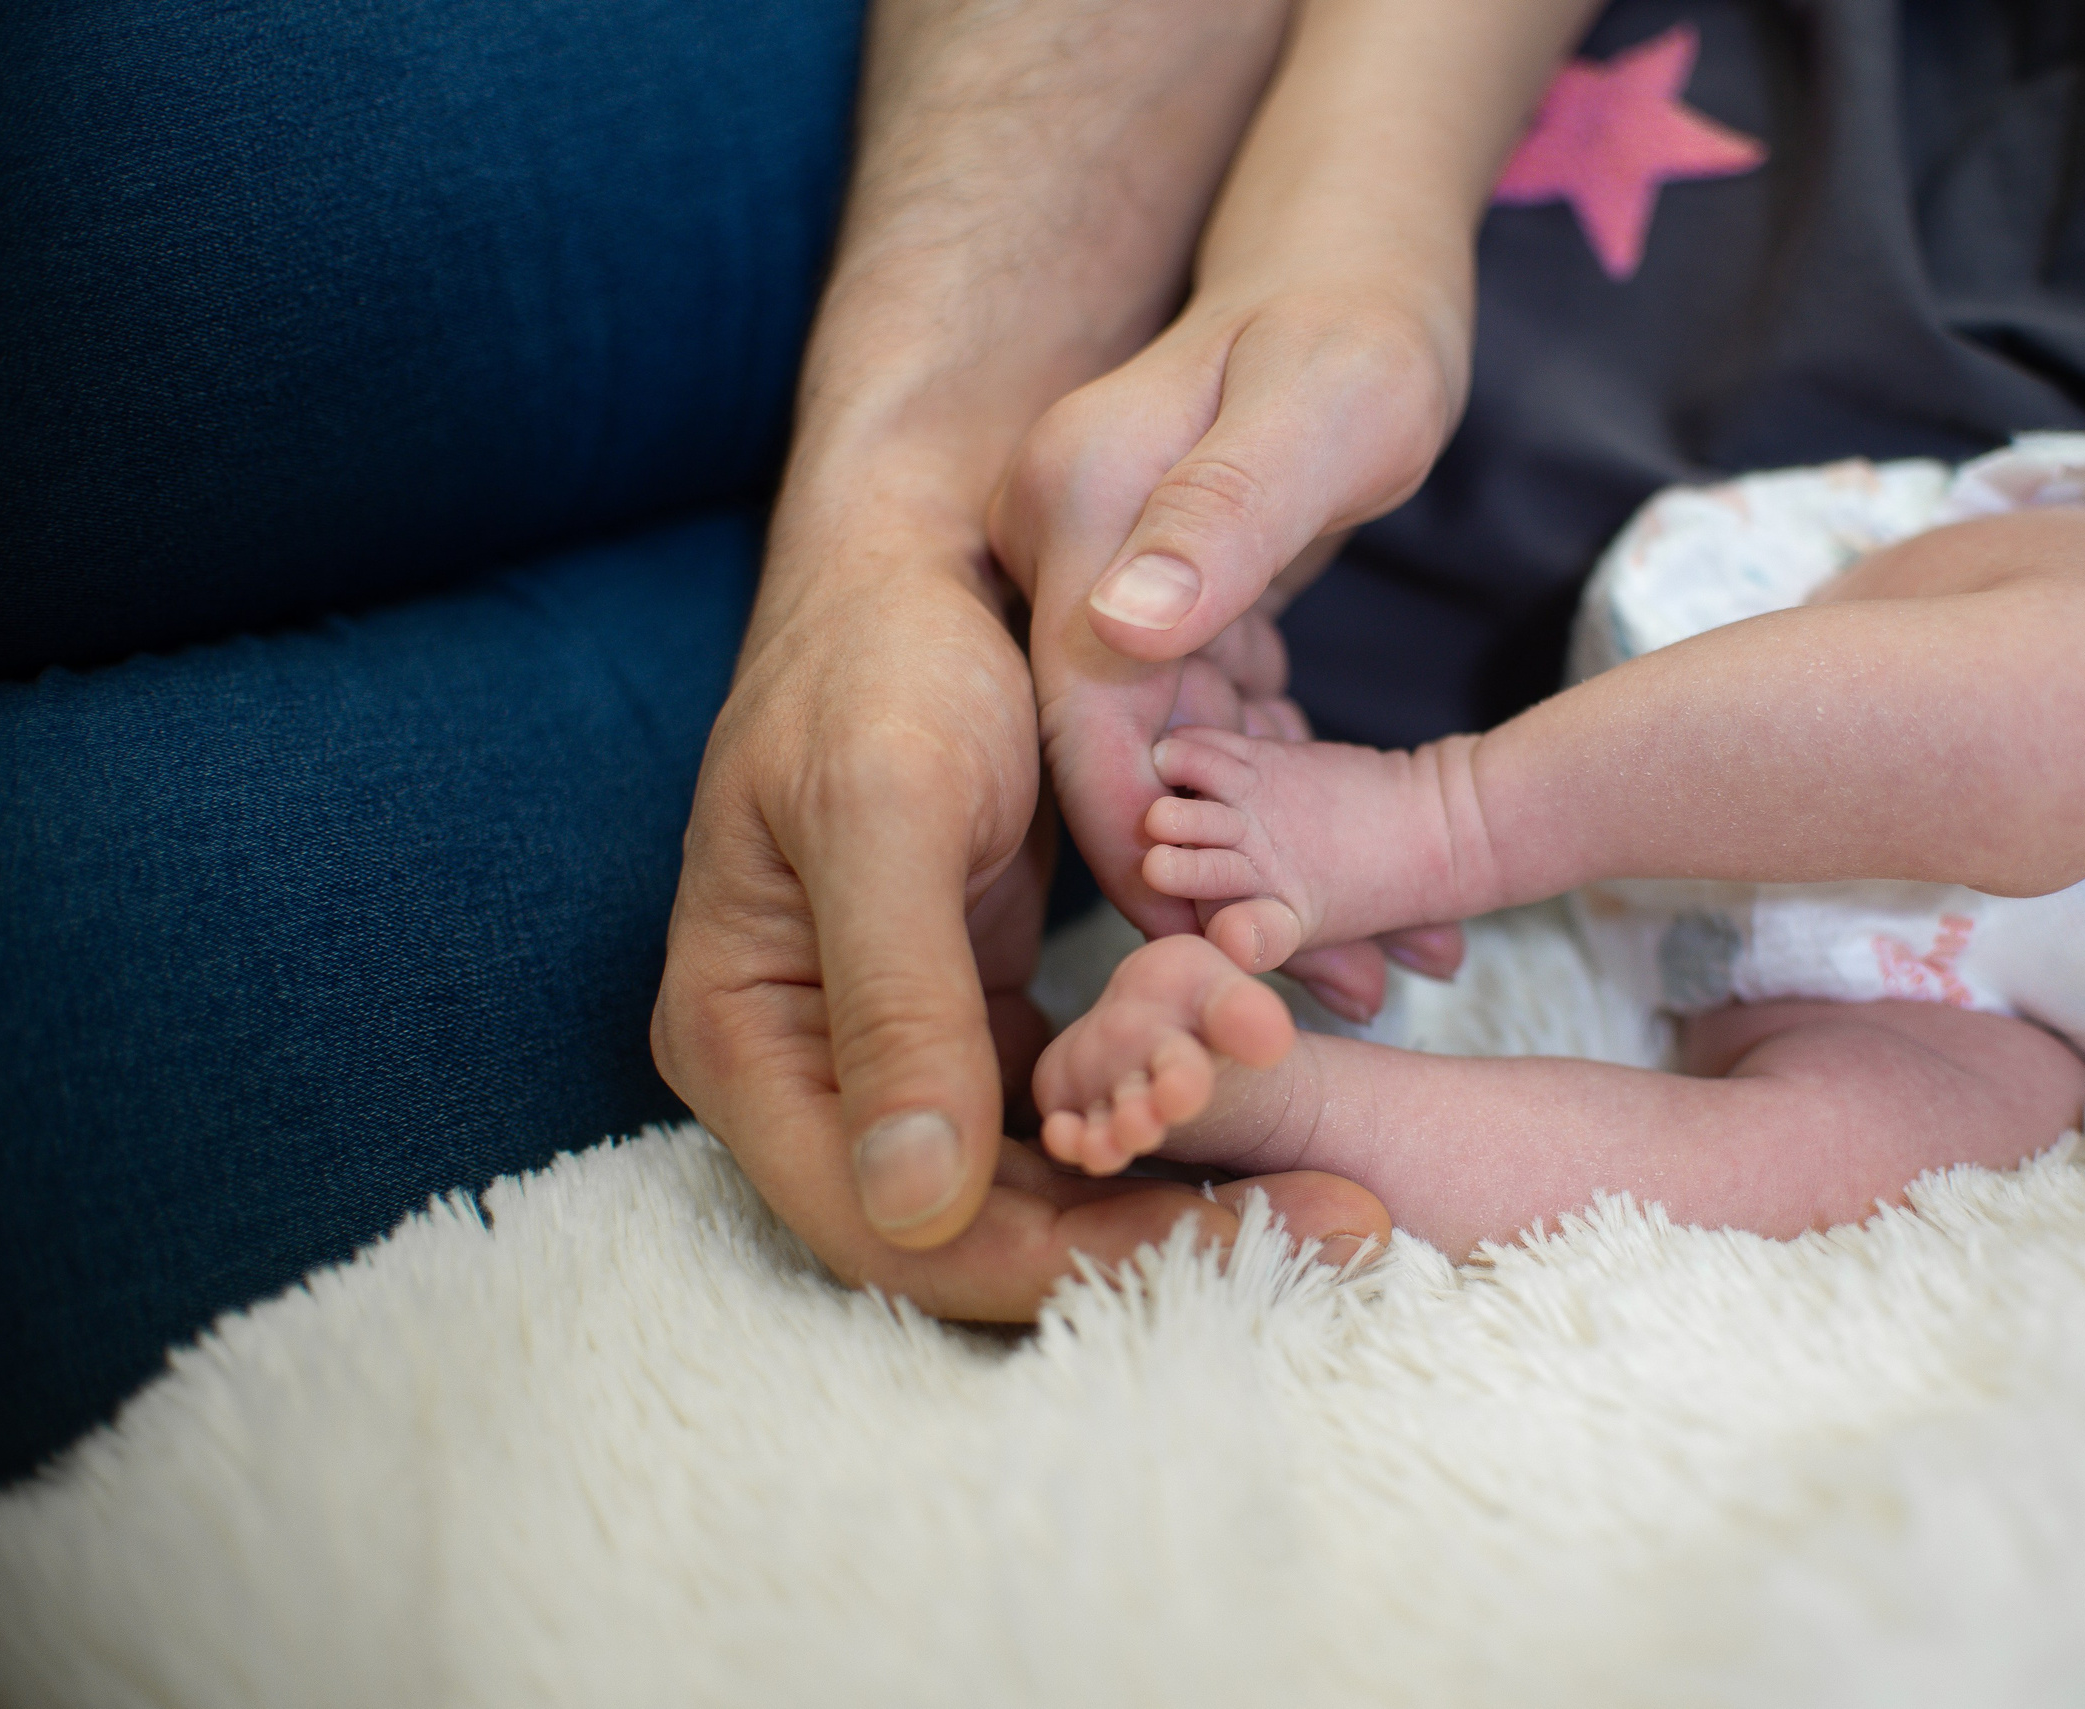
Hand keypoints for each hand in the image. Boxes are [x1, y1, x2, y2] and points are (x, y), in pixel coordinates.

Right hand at [652, 520, 1388, 1315]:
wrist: (931, 552)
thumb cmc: (886, 654)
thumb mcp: (888, 805)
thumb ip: (897, 1001)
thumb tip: (918, 1206)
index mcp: (745, 1042)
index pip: (896, 1228)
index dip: (1061, 1265)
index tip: (1229, 1254)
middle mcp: (816, 1071)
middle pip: (986, 1227)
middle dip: (1154, 1241)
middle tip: (1339, 1231)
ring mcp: (903, 1045)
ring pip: (1048, 1179)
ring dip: (1184, 1187)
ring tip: (1340, 1196)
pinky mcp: (979, 1008)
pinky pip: (1084, 1101)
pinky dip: (1179, 1108)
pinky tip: (1282, 1108)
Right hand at [991, 276, 1471, 1015]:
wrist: (1353, 275)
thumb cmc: (1356, 326)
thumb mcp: (1323, 402)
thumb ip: (1224, 512)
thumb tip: (1125, 628)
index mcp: (1078, 506)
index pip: (1081, 715)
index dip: (1141, 845)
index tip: (1215, 955)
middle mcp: (1069, 558)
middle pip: (1117, 760)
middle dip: (1212, 884)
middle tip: (1333, 985)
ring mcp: (1106, 592)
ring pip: (1171, 766)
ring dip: (1261, 863)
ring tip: (1377, 964)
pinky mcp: (1158, 620)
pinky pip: (1208, 738)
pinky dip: (1278, 804)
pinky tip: (1355, 877)